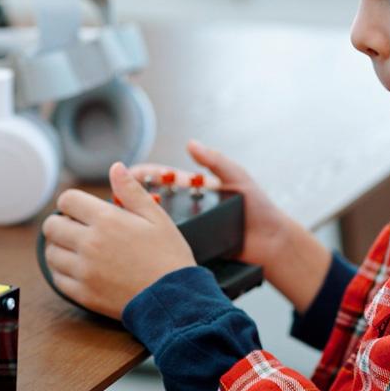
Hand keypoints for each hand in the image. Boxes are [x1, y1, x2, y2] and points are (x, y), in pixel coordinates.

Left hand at [41, 162, 195, 319]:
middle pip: (52, 226)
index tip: (81, 208)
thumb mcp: (156, 216)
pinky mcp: (83, 294)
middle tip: (77, 226)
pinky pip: (57, 278)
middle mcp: (89, 244)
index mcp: (107, 220)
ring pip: (50, 253)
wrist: (174, 298)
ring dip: (59, 246)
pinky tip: (78, 267)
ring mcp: (84, 271)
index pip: (67, 200)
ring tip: (77, 247)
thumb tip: (115, 167)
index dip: (72, 201)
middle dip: (61, 221)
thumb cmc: (168, 254)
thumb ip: (131, 190)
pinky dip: (62, 270)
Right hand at [130, 140, 292, 279]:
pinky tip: (140, 241)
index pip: (164, 178)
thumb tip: (190, 143)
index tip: (125, 173)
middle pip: (154, 199)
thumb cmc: (258, 208)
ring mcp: (190, 227)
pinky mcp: (193, 246)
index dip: (144, 175)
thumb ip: (215, 161)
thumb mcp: (237, 178)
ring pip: (158, 222)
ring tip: (122, 218)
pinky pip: (170, 242)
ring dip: (140, 219)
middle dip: (133, 196)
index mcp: (197, 188)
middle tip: (116, 198)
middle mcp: (189, 207)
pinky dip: (154, 239)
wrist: (273, 243)